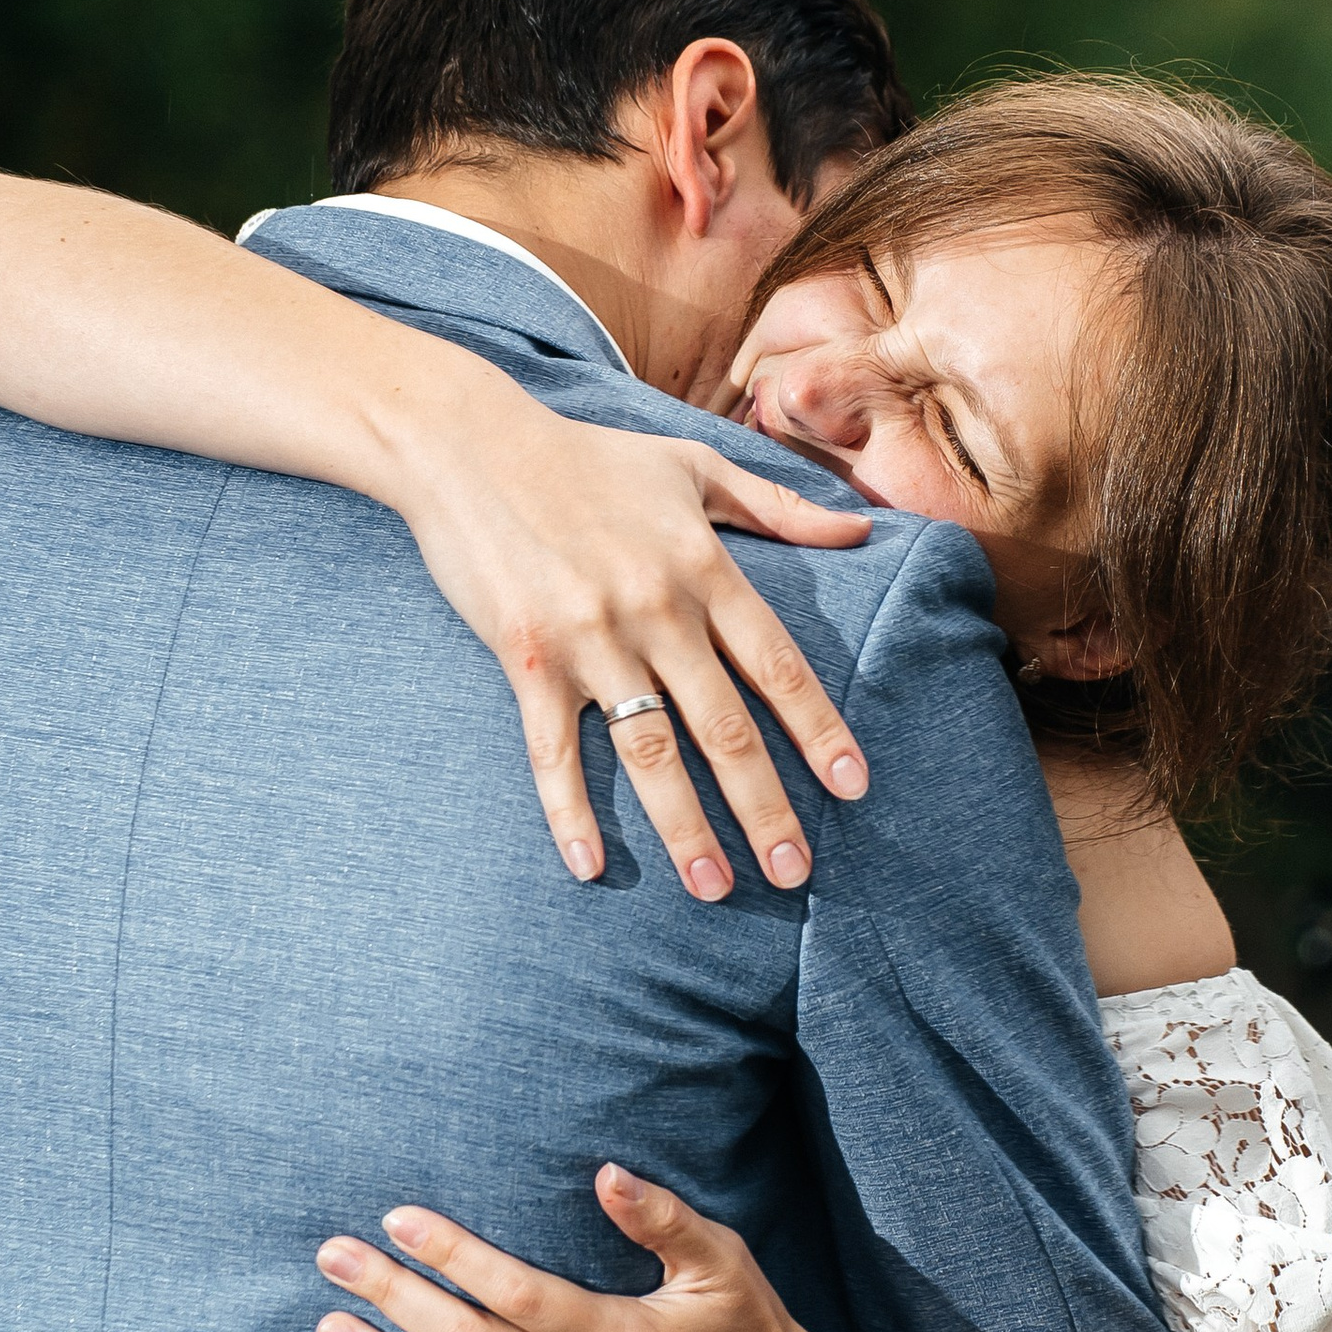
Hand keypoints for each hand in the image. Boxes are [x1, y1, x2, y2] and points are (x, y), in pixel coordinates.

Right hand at [382, 394, 873, 901]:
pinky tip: (589, 867)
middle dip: (763, 804)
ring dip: (685, 826)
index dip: (819, 730)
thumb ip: (780, 505)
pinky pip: (554, 749)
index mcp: (703, 567)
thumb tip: (864, 528)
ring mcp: (590, 638)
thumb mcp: (692, 464)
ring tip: (714, 887)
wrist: (467, 443)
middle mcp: (656, 609)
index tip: (853, 788)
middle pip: (724, 726)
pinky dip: (570, 811)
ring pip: (650, 751)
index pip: (778, 664)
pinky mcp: (527, 657)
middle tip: (795, 871)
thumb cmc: (587, 456)